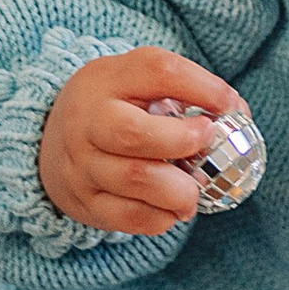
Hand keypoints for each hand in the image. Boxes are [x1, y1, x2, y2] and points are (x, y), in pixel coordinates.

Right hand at [36, 47, 238, 232]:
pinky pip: (128, 217)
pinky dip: (162, 217)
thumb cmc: (114, 106)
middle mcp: (87, 121)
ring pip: (135, 180)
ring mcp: (81, 165)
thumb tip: (238, 114)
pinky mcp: (85, 203)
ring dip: (180, 189)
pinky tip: (173, 208)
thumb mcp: (136, 80)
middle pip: (132, 134)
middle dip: (181, 141)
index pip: (157, 72)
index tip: (228, 104)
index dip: (202, 87)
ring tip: (194, 189)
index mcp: (107, 80)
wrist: (50, 140)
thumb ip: (184, 89)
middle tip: (206, 143)